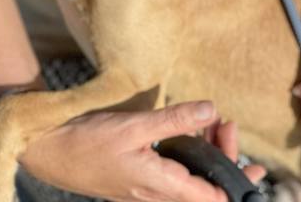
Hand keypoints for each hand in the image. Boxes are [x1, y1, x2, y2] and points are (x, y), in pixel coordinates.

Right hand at [20, 101, 264, 201]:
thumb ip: (174, 119)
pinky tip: (189, 135)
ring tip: (214, 124)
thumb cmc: (89, 142)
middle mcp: (158, 196)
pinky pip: (174, 174)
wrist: (50, 152)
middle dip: (225, 160)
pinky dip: (189, 155)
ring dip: (207, 156)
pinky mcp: (139, 180)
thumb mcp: (135, 126)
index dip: (236, 181)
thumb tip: (212, 108)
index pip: (214, 199)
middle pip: (205, 191)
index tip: (249, 157)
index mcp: (162, 187)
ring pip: (190, 182)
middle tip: (227, 125)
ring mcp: (147, 190)